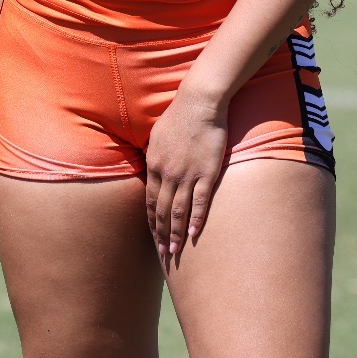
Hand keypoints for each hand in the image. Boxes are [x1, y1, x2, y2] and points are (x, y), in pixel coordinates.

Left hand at [144, 88, 229, 261]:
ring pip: (178, 211)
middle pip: (161, 211)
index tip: (153, 237)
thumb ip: (154, 156)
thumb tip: (152, 168)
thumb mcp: (156, 137)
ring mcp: (186, 175)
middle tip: (163, 253)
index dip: (151, 221)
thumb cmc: (177, 117)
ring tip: (174, 251)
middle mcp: (167, 174)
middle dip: (161, 234)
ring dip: (175, 233)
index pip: (150, 201)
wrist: (198, 104)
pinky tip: (192, 235)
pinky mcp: (206, 173)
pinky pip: (199, 202)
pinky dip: (196, 220)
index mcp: (153, 165)